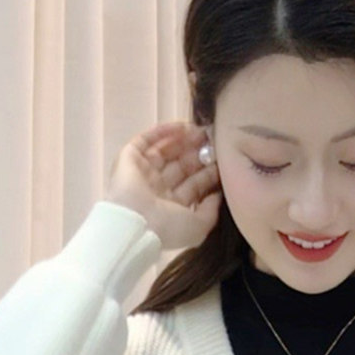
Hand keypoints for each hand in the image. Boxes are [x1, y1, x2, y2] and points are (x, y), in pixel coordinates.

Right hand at [106, 122, 221, 248]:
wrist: (135, 222)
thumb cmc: (168, 227)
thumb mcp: (198, 226)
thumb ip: (211, 210)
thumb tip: (217, 194)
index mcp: (172, 207)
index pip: (193, 185)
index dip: (208, 173)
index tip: (224, 161)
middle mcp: (158, 189)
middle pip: (181, 166)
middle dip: (198, 154)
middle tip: (214, 142)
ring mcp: (143, 173)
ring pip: (166, 151)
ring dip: (184, 141)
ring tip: (202, 132)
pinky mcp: (129, 158)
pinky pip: (147, 140)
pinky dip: (163, 132)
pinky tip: (183, 126)